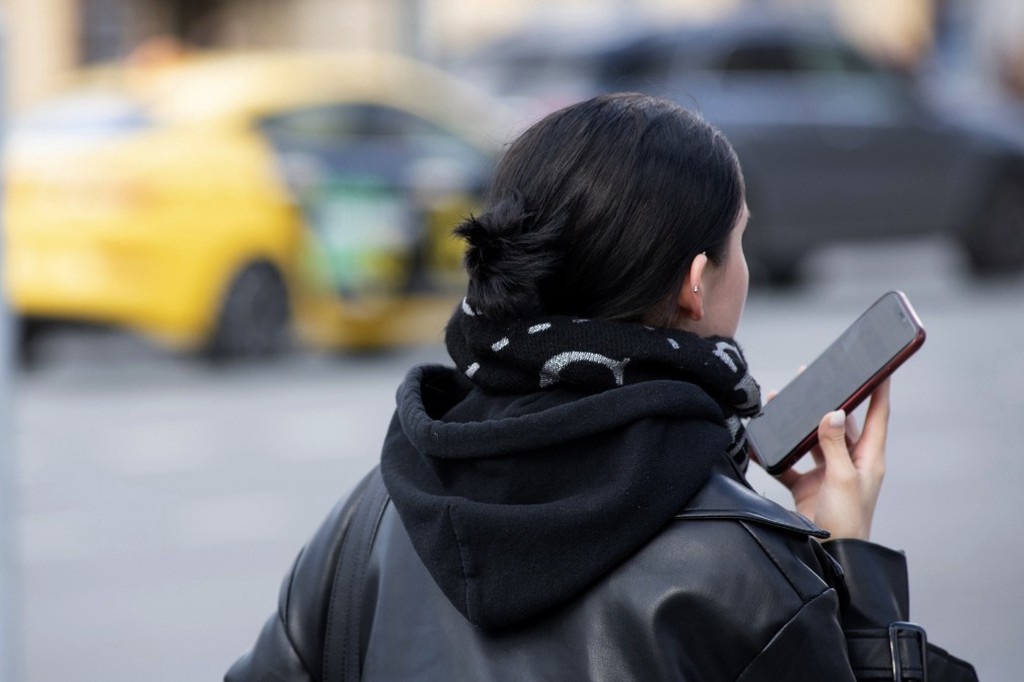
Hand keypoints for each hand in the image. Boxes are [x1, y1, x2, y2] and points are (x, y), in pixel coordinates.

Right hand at [774, 380, 890, 539]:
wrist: (831, 557)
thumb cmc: (849, 523)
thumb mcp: (843, 479)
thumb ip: (834, 445)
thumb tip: (832, 413)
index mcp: (869, 459)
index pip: (876, 417)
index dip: (879, 392)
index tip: (879, 369)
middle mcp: (849, 462)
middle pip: (840, 424)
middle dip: (829, 401)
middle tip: (817, 377)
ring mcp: (827, 473)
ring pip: (813, 440)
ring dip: (799, 425)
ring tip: (785, 402)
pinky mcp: (807, 485)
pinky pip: (790, 464)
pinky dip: (777, 456)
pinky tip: (764, 444)